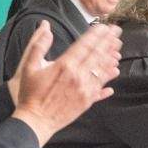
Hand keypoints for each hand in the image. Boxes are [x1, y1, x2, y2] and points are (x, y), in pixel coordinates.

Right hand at [10, 22, 121, 144]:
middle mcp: (78, 76)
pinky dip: (109, 79)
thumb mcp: (29, 66)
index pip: (85, 45)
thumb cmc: (30, 94)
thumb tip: (46, 27)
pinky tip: (115, 71)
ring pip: (102, 70)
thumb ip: (38, 45)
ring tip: (118, 47)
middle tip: (117, 31)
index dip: (96, 34)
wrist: (36, 121)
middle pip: (97, 55)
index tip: (104, 26)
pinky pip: (101, 88)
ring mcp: (84, 89)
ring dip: (111, 57)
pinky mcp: (86, 102)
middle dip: (108, 41)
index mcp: (64, 65)